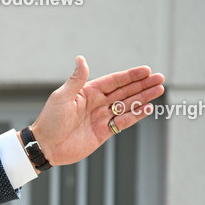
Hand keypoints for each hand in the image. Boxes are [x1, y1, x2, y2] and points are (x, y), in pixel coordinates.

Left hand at [29, 56, 164, 166]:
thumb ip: (76, 80)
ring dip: (143, 98)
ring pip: (127, 105)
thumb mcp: (62, 97)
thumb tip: (81, 58)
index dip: (130, 76)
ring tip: (158, 90)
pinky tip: (147, 109)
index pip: (114, 81)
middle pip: (124, 91)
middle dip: (142, 85)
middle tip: (160, 79)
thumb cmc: (50, 120)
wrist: (45, 146)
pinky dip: (135, 116)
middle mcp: (97, 103)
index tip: (146, 71)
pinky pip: (123, 122)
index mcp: (87, 93)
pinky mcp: (103, 132)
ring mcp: (101, 118)